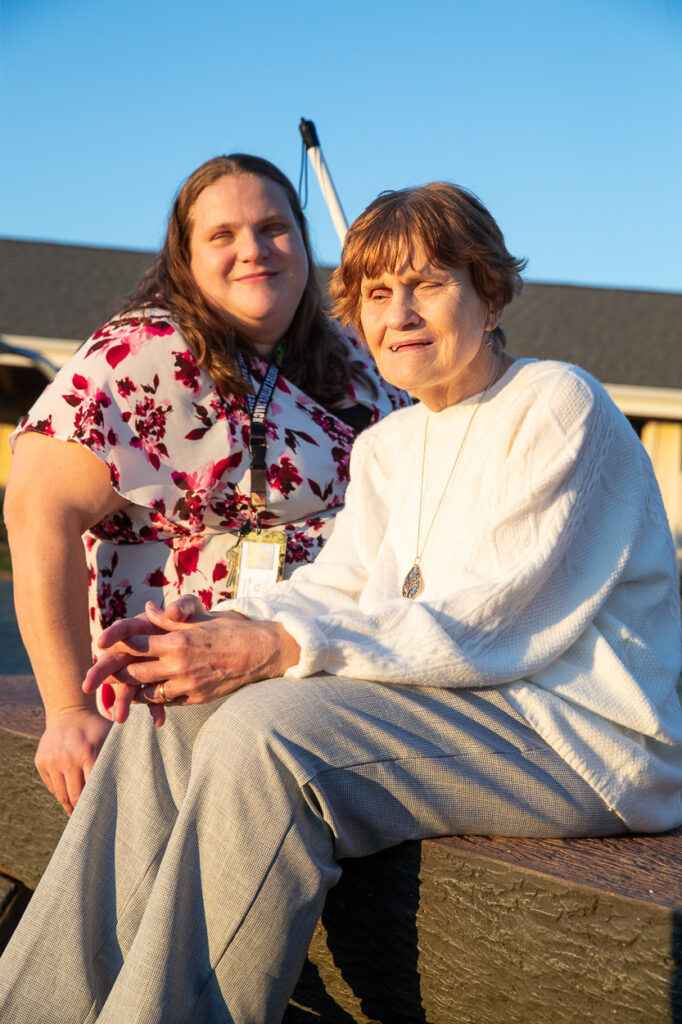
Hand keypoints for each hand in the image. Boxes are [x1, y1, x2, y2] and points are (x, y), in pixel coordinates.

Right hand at [36, 708, 112, 815]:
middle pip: (76, 795)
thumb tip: (132, 779)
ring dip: (70, 806)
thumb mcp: (110, 736)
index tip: (104, 815)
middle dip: (83, 811)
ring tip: (78, 815)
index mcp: (88, 752)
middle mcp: (67, 758)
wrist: (68, 712)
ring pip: (61, 794)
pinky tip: (68, 797)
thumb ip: (118, 755)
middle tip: (91, 823)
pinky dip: (60, 793)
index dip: (98, 802)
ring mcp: (52, 760)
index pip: (94, 787)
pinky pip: (52, 786)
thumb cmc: (95, 727)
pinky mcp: (41, 762)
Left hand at [85, 605, 299, 720]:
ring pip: (147, 692)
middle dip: (117, 672)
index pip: (136, 646)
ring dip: (132, 689)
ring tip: (122, 684)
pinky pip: (166, 702)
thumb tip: (147, 608)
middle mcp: (179, 666)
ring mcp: (187, 685)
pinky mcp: (196, 698)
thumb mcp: (198, 619)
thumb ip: (170, 618)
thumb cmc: (229, 630)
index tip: (103, 646)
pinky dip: (153, 699)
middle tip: (106, 670)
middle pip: (135, 673)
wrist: (259, 652)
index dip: (117, 646)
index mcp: (178, 642)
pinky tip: (147, 693)